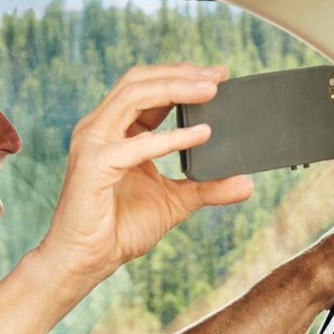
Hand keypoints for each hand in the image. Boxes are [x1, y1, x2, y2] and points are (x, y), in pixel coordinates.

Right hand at [33, 64, 252, 289]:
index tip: (218, 75)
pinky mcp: (95, 165)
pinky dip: (171, 137)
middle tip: (218, 75)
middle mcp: (100, 128)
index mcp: (114, 130)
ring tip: (210, 91)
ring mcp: (93, 143)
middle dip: (180, 73)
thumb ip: (207, 187)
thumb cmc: (120, 229)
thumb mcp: (175, 202)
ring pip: (134, 96)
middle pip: (139, 81)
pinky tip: (200, 135)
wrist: (87, 260)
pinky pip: (136, 144)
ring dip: (175, 89)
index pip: (146, 87)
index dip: (180, 75)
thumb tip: (247, 183)